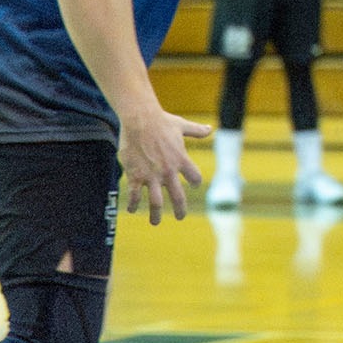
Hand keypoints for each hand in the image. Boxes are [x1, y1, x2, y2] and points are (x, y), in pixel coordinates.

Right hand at [117, 105, 209, 224]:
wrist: (140, 120)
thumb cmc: (161, 121)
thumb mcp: (182, 125)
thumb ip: (196, 131)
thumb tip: (210, 129)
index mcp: (182, 159)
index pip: (194, 177)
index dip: (195, 181)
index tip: (194, 185)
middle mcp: (169, 171)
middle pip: (178, 196)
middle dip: (180, 209)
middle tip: (180, 217)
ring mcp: (152, 175)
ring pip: (156, 201)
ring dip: (155, 214)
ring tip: (155, 222)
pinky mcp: (136, 175)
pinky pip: (135, 195)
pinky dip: (133, 204)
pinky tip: (132, 209)